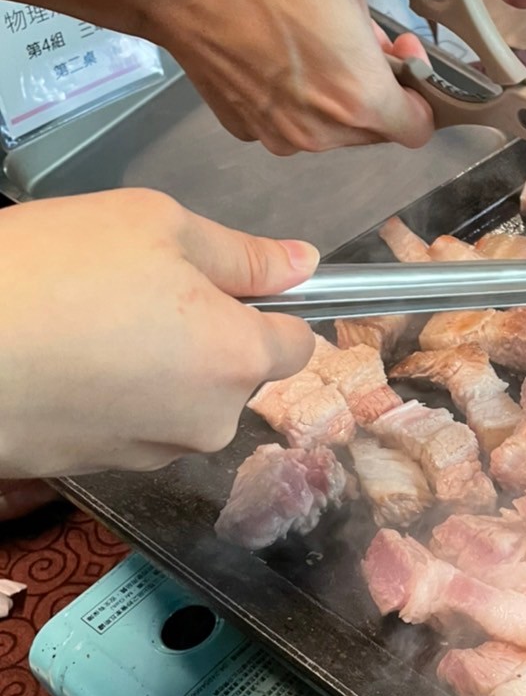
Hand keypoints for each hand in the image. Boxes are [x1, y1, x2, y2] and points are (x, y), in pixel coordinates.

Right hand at [0, 190, 320, 476]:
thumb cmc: (51, 272)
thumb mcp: (156, 226)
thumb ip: (242, 254)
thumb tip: (304, 263)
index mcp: (237, 360)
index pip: (297, 344)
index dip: (269, 308)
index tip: (225, 285)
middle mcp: (208, 422)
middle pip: (234, 374)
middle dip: (202, 335)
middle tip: (134, 288)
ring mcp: (151, 453)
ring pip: (180, 400)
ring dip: (154, 366)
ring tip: (86, 322)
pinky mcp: (97, 470)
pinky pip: (127, 422)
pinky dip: (109, 395)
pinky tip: (62, 359)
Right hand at [142, 0, 512, 153]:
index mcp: (359, 99)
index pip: (422, 126)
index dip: (427, 89)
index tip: (409, 48)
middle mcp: (319, 132)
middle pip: (381, 128)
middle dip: (385, 85)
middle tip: (368, 28)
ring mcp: (276, 133)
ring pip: (336, 126)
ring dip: (342, 87)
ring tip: (323, 27)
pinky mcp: (244, 123)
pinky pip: (293, 119)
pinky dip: (299, 90)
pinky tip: (284, 39)